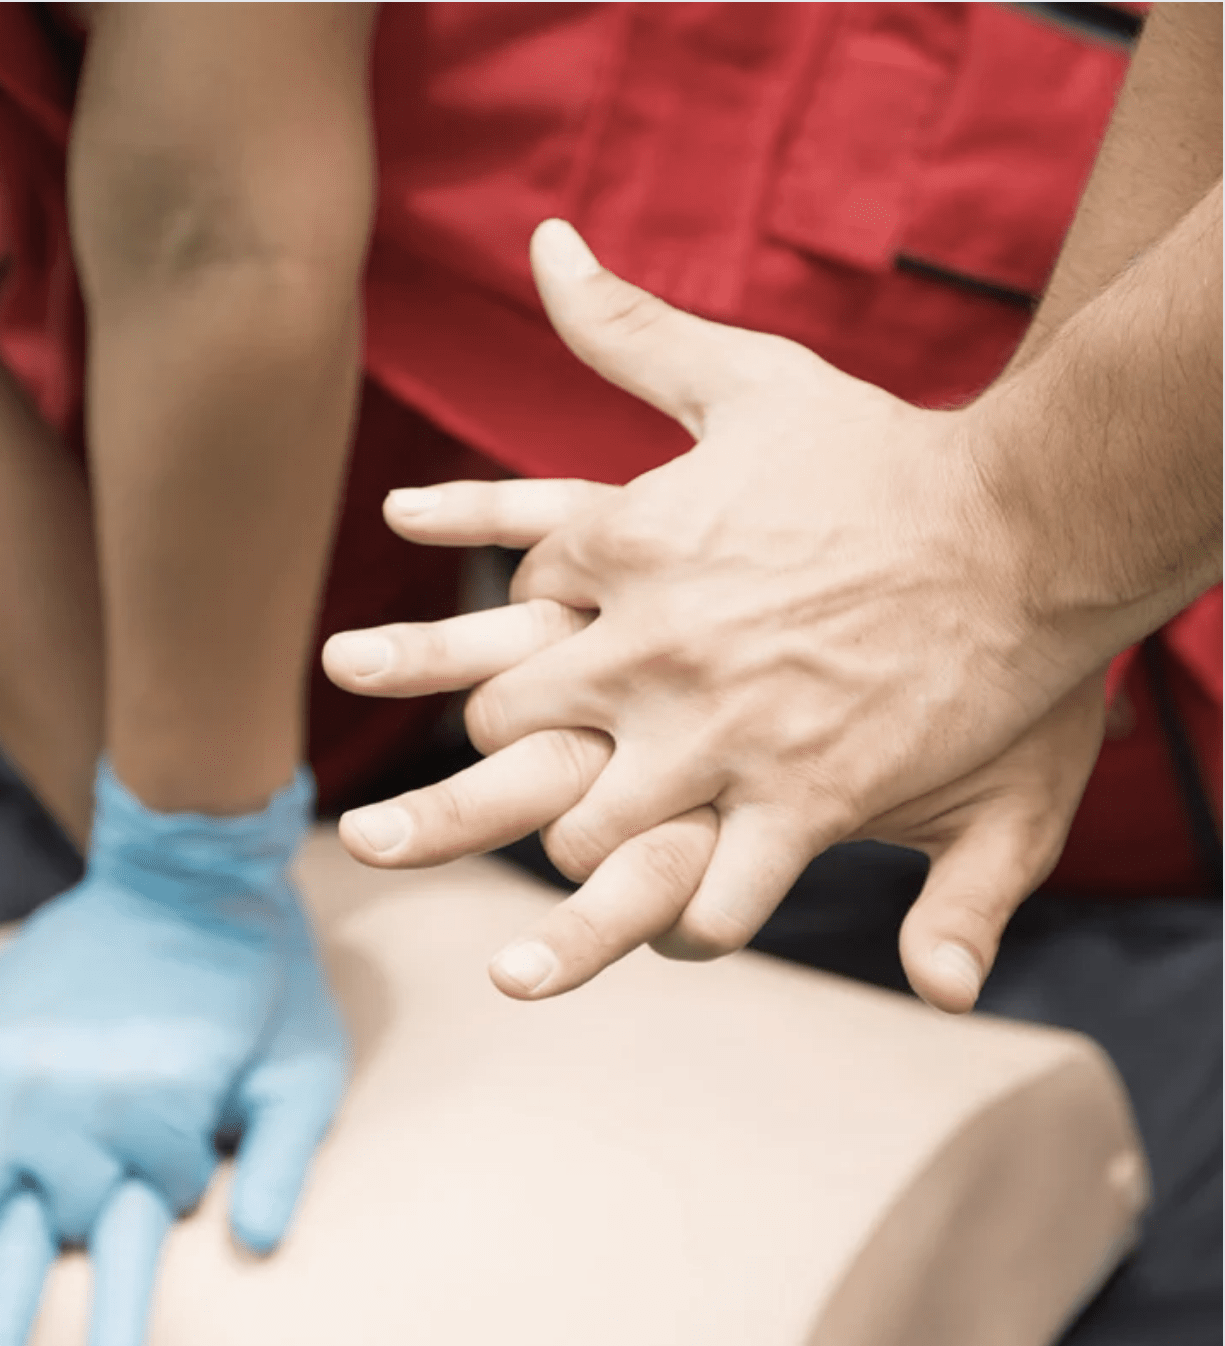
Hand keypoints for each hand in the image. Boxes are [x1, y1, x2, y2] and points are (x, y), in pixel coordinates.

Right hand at [0, 764, 347, 1345]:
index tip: (135, 1290)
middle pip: (28, 1234)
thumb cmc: (261, 982)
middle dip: (13, 1300)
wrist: (187, 873)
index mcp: (148, 1121)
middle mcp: (61, 1108)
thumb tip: (258, 1247)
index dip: (140, 1254)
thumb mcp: (303, 1069)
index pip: (136, 1227)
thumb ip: (285, 1159)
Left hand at [326, 220, 1099, 1000]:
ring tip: (581, 886)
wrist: (1028, 520)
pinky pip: (713, 901)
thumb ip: (632, 329)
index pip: (508, 610)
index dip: (501, 646)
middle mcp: (649, 647)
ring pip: (583, 833)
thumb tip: (545, 247)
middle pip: (505, 731)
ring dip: (580, 860)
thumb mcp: (746, 375)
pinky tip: (688, 928)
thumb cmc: (888, 452)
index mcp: (626, 551)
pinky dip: (691, 929)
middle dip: (495, 767)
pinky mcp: (802, 800)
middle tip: (487, 798)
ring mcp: (718, 731)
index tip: (516, 664)